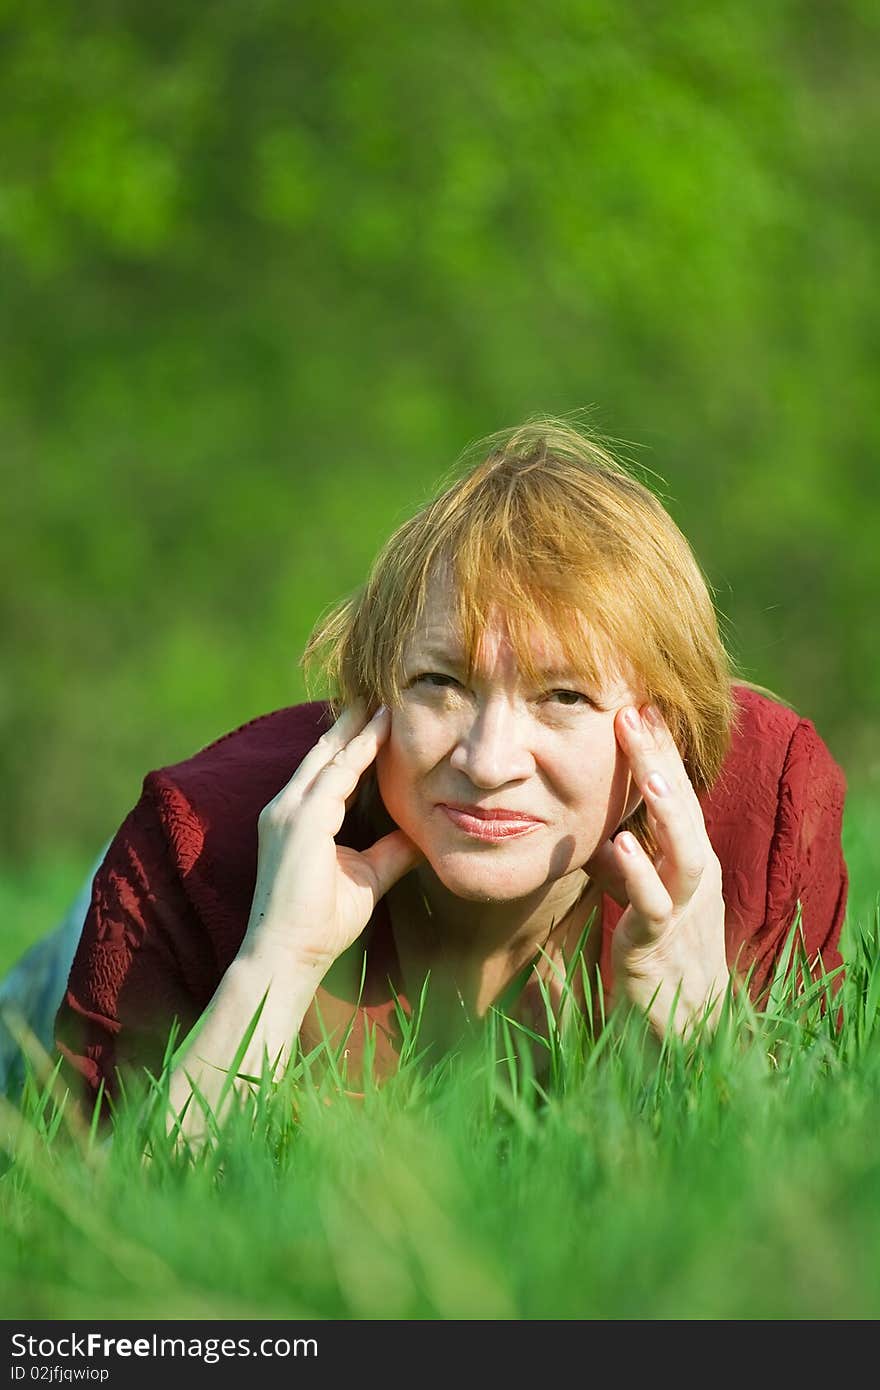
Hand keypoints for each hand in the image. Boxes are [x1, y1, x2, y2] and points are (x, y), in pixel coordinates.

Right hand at [244, 704, 422, 972]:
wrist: (288, 956)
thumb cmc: (321, 923)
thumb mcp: (367, 877)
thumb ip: (391, 852)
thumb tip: (421, 834)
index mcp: (296, 817)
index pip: (327, 768)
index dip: (351, 740)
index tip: (376, 715)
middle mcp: (286, 806)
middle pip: (323, 750)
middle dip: (350, 720)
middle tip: (378, 689)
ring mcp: (288, 811)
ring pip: (328, 755)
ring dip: (357, 726)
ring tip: (382, 698)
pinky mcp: (299, 821)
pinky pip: (335, 776)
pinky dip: (358, 751)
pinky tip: (380, 730)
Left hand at [584, 703, 728, 1037]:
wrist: (682, 1020)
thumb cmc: (656, 946)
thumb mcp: (635, 885)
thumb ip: (615, 850)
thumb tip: (577, 814)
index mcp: (685, 856)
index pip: (674, 790)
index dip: (659, 748)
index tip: (639, 701)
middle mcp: (692, 875)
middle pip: (681, 807)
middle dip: (661, 760)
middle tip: (638, 712)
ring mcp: (681, 909)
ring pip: (684, 852)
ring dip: (665, 811)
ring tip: (646, 773)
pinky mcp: (659, 945)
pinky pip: (654, 906)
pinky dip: (639, 875)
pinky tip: (620, 847)